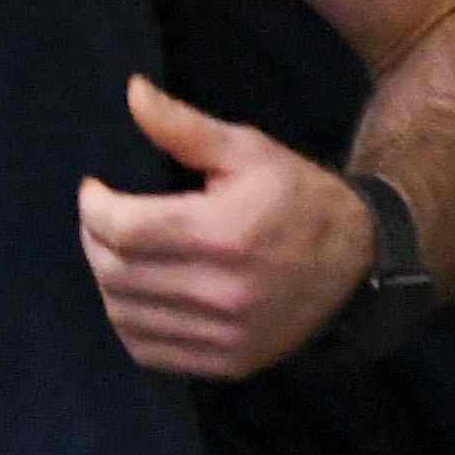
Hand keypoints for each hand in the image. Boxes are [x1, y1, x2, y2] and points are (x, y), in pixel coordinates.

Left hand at [77, 74, 381, 375]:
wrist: (360, 262)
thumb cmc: (298, 197)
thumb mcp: (248, 150)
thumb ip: (184, 126)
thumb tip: (132, 92)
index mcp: (226, 232)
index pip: (124, 229)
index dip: (93, 207)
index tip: (95, 190)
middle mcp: (224, 291)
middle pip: (116, 273)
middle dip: (93, 240)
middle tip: (102, 219)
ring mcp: (226, 334)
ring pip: (124, 315)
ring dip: (106, 281)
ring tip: (119, 255)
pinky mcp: (228, 362)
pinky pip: (148, 351)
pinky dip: (128, 323)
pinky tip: (139, 295)